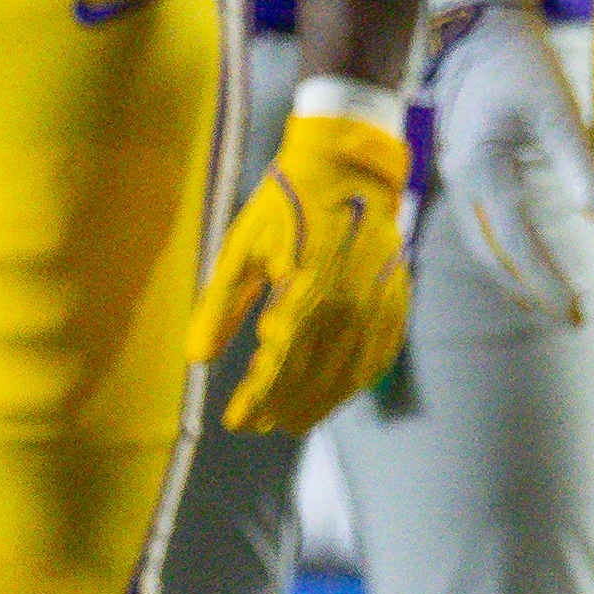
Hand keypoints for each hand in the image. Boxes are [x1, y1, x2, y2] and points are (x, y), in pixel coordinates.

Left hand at [198, 101, 418, 430]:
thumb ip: (220, 307)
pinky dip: (353, 384)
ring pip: (348, 376)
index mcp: (306, 293)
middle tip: (256, 425)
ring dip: (317, 404)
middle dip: (282, 408)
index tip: (236, 422)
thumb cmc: (284, 206)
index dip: (257, 400)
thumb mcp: (241, 250)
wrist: (348, 168)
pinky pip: (377, 359)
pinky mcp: (396, 304)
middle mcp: (348, 308)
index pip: (279, 367)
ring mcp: (377, 308)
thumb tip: (198, 359)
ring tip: (289, 421)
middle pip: (314, 379)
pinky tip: (334, 393)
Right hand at [422, 0, 593, 325]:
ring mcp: (455, 176)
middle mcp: (460, 180)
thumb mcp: (556, 110)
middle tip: (567, 318)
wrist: (480, 29)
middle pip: (490, 255)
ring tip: (546, 302)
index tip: (576, 309)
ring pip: (479, 244)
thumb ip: (579, 164)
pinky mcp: (463, 169)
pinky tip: (525, 263)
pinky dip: (502, 252)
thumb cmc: (520, 64)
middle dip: (527, 290)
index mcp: (480, 169)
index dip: (546, 281)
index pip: (517, 243)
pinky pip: (478, 226)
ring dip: (511, 277)